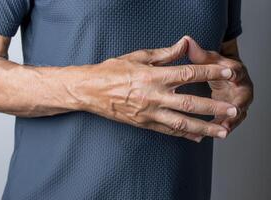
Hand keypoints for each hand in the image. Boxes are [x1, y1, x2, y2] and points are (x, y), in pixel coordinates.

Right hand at [80, 37, 236, 141]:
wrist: (89, 90)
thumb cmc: (111, 71)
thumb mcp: (137, 57)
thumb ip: (164, 54)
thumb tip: (184, 45)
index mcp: (153, 76)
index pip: (188, 73)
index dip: (210, 72)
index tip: (227, 72)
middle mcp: (153, 96)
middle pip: (190, 103)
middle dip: (214, 107)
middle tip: (233, 111)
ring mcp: (149, 112)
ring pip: (181, 123)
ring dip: (204, 128)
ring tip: (222, 131)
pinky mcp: (143, 124)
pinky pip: (167, 131)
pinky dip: (184, 135)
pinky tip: (198, 138)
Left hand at [184, 36, 253, 138]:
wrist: (225, 76)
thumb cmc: (215, 66)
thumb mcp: (209, 59)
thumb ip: (199, 54)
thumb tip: (186, 40)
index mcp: (236, 72)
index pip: (237, 71)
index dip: (235, 73)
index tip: (232, 76)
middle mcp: (241, 88)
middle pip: (242, 97)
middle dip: (236, 106)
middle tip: (232, 114)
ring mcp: (238, 102)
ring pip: (237, 114)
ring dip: (230, 122)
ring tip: (222, 131)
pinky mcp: (232, 113)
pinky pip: (228, 122)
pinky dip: (221, 128)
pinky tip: (210, 135)